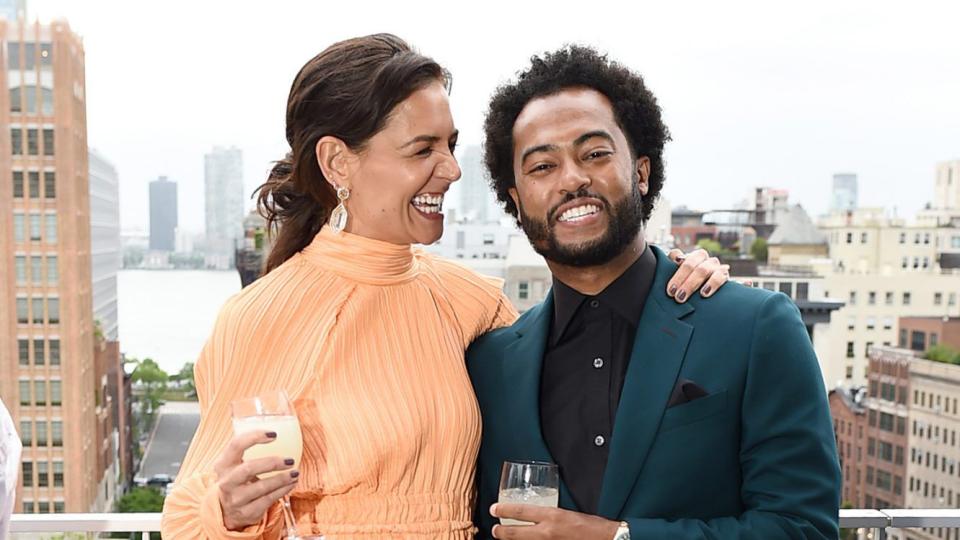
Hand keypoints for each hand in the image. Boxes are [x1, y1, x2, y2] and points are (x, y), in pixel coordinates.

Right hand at [214, 430, 298, 530]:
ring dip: (282, 478)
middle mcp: (227, 482)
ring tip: (295, 472)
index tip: (274, 434)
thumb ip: (246, 450)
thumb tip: (278, 432)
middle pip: (250, 468)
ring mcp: (236, 499)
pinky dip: (283, 490)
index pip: (236, 445)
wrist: (223, 512)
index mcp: (223, 464)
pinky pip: (269, 500)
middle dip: (272, 463)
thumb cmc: (235, 480)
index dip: (254, 437)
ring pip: (262, 487)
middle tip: (290, 460)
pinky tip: (291, 483)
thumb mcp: (233, 465)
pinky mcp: (247, 513)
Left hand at [490, 503, 619, 538]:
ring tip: (506, 538)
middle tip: (494, 530)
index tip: (494, 509)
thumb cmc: (590, 526)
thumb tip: (536, 517)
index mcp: (551, 516)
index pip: (520, 511)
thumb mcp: (566, 513)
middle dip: (501, 533)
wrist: (606, 539)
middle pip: (515, 533)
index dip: (503, 509)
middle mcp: (547, 532)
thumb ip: (549, 515)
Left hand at [666, 248, 730, 301]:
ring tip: (684, 297)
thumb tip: (674, 257)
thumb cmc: (688, 283)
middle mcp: (703, 258)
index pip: (681, 258)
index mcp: (690, 256)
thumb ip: (672, 264)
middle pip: (691, 264)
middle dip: (682, 281)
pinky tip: (704, 293)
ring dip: (692, 283)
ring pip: (704, 269)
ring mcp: (715, 265)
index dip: (676, 275)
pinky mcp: (724, 275)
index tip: (670, 289)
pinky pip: (720, 276)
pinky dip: (712, 284)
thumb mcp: (678, 275)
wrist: (709, 295)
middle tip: (675, 296)